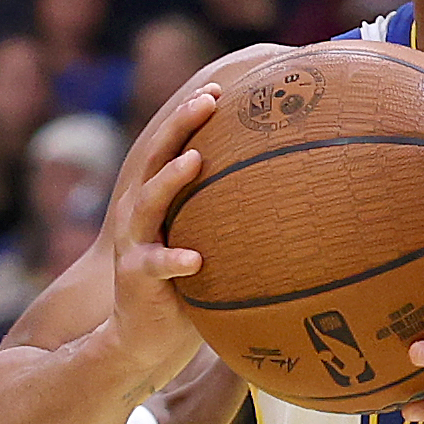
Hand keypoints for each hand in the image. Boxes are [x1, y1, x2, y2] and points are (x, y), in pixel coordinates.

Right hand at [98, 85, 217, 379]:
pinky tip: (196, 259)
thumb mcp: (205, 243)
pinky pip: (155, 266)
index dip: (188, 115)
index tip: (217, 86)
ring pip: (147, 203)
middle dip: (179, 125)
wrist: (141, 338)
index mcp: (156, 201)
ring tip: (196, 159)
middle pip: (155, 158)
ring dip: (170, 179)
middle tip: (207, 99)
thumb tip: (288, 192)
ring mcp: (135, 244)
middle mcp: (139, 214)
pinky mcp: (137, 279)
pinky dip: (174, 260)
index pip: (171, 147)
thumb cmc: (185, 287)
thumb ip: (227, 217)